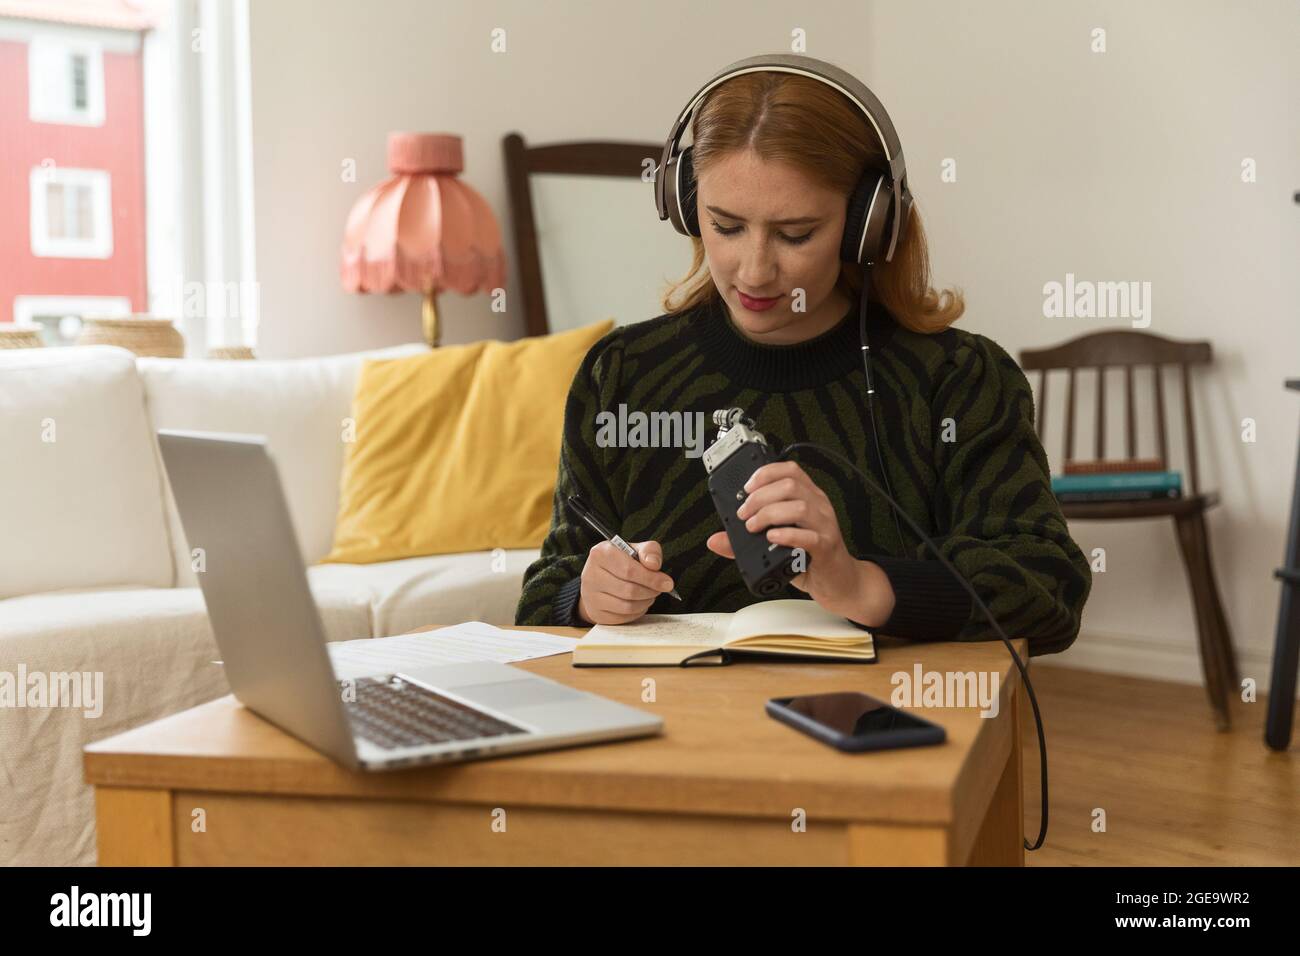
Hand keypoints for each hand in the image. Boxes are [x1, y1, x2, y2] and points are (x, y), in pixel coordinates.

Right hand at [576, 539, 675, 624]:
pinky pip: (623, 617)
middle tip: (659, 589)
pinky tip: (639, 603)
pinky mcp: (596, 613)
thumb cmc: (621, 562)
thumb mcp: (635, 550)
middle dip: (650, 591)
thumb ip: (649, 551)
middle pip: (630, 590)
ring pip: (627, 606)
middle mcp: (591, 575)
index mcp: (600, 554)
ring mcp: (591, 596)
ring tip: (650, 595)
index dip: (651, 578)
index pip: (629, 570)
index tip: (668, 583)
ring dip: (645, 602)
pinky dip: (637, 612)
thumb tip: (654, 565)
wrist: (599, 578)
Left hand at [705, 461, 894, 626]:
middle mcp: (818, 507)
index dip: (765, 474)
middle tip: (744, 514)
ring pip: (798, 506)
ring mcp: (824, 526)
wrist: (839, 583)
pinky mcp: (826, 547)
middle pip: (790, 486)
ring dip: (769, 514)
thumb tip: (716, 540)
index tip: (746, 488)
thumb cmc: (811, 559)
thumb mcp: (777, 545)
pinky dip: (787, 535)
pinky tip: (772, 538)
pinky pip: (809, 536)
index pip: (790, 471)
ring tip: (754, 527)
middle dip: (759, 497)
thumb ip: (746, 541)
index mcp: (809, 498)